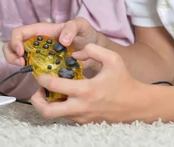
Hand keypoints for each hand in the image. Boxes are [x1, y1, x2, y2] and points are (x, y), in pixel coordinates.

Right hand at [3, 18, 100, 68]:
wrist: (93, 47)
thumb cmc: (84, 33)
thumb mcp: (80, 26)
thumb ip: (71, 28)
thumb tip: (62, 41)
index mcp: (40, 31)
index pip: (19, 32)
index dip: (15, 41)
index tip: (21, 52)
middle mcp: (35, 42)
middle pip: (12, 45)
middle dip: (11, 54)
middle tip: (21, 63)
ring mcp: (37, 54)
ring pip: (17, 56)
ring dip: (15, 62)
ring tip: (25, 68)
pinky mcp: (43, 65)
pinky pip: (31, 68)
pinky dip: (29, 72)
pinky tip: (38, 77)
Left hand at [30, 43, 147, 123]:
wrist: (137, 106)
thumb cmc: (124, 81)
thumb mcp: (113, 59)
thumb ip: (93, 50)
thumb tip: (75, 52)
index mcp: (86, 90)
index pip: (53, 86)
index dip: (41, 78)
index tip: (39, 72)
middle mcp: (80, 107)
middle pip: (47, 111)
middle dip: (36, 100)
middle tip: (37, 89)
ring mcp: (81, 117)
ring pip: (54, 115)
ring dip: (46, 104)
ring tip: (48, 91)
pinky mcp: (83, 122)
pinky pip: (64, 116)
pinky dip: (58, 107)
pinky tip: (62, 96)